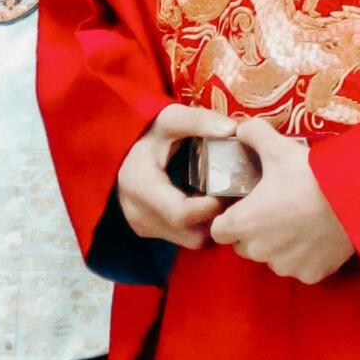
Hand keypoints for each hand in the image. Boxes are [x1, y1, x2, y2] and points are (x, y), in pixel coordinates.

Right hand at [116, 103, 237, 248]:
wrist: (124, 150)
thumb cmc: (150, 132)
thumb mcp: (170, 118)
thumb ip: (199, 121)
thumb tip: (231, 129)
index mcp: (140, 185)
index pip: (181, 214)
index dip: (211, 207)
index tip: (229, 188)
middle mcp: (138, 213)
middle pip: (189, 234)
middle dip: (217, 218)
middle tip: (234, 196)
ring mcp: (142, 226)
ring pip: (189, 241)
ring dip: (210, 225)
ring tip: (223, 198)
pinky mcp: (149, 231)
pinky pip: (182, 238)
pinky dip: (200, 226)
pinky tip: (208, 204)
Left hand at [210, 120, 355, 282]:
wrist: (356, 198)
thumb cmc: (311, 175)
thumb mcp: (278, 148)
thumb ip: (252, 134)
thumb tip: (240, 128)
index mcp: (244, 222)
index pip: (219, 231)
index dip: (229, 218)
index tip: (245, 205)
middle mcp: (259, 250)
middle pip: (244, 246)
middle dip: (254, 232)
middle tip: (275, 210)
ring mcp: (286, 266)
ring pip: (272, 258)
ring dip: (279, 246)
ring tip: (299, 221)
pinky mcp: (310, 274)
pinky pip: (299, 267)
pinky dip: (305, 256)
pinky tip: (317, 236)